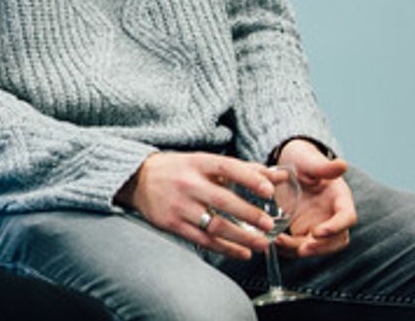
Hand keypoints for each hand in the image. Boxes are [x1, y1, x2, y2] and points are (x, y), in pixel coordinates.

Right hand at [120, 152, 279, 259]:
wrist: (137, 179)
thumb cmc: (178, 170)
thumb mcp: (205, 163)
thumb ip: (243, 170)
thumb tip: (278, 176)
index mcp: (197, 163)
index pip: (227, 168)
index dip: (249, 178)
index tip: (269, 190)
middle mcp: (188, 184)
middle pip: (222, 200)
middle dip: (249, 214)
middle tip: (270, 225)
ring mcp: (179, 206)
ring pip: (215, 225)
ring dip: (242, 237)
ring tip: (263, 244)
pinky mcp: (173, 224)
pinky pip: (203, 240)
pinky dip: (226, 248)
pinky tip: (242, 253)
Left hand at [276, 139, 355, 256]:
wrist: (290, 166)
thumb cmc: (304, 161)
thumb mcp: (311, 161)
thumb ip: (325, 167)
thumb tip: (343, 164)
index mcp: (340, 200)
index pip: (347, 218)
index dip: (335, 228)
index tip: (317, 232)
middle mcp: (333, 216)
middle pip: (336, 240)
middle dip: (320, 247)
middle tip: (301, 249)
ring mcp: (319, 225)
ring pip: (318, 246)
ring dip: (301, 249)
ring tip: (279, 241)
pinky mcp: (303, 231)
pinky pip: (299, 245)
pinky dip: (288, 248)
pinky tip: (273, 242)